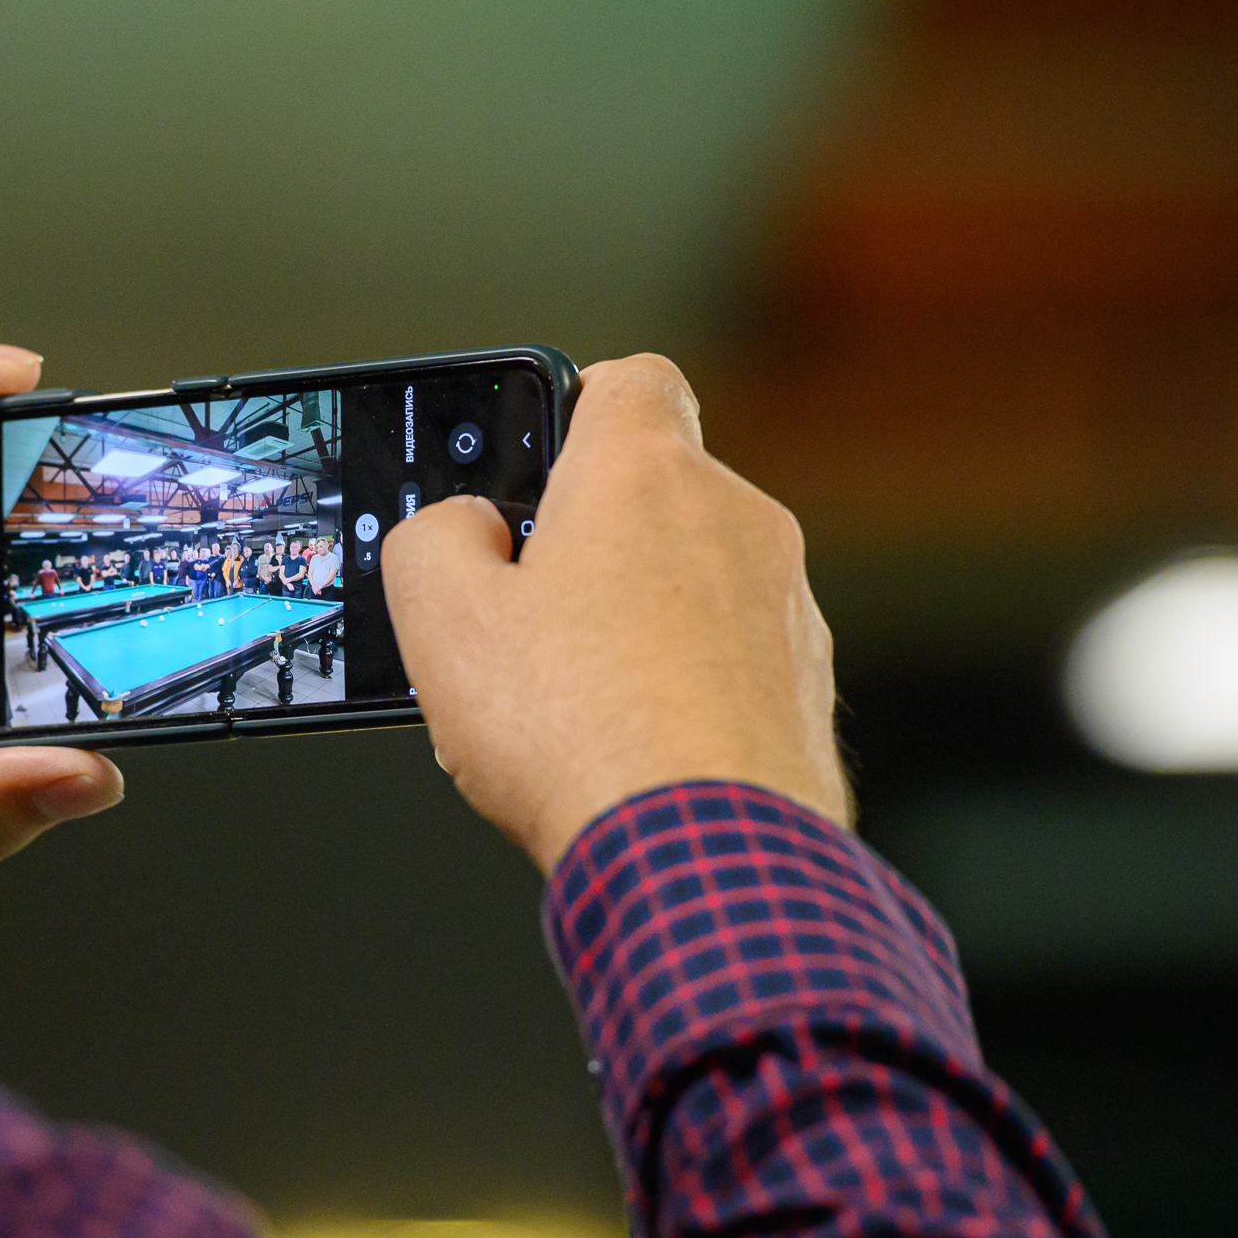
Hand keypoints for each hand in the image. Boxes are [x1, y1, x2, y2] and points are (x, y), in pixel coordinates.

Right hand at [381, 354, 846, 872]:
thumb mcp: (439, 619)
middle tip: (520, 612)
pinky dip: (682, 684)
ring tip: (569, 702)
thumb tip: (461, 531)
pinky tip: (628, 748)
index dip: (570, 406)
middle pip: (652, 493)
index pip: (627, 379)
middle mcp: (734, 522)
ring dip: (636, 619)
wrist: (704, 858)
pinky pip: (728, 658)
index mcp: (643, 475)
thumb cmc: (583, 735)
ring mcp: (784, 606)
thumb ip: (432, 539)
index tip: (530, 462)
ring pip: (693, 581)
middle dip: (588, 540)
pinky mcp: (805, 686)